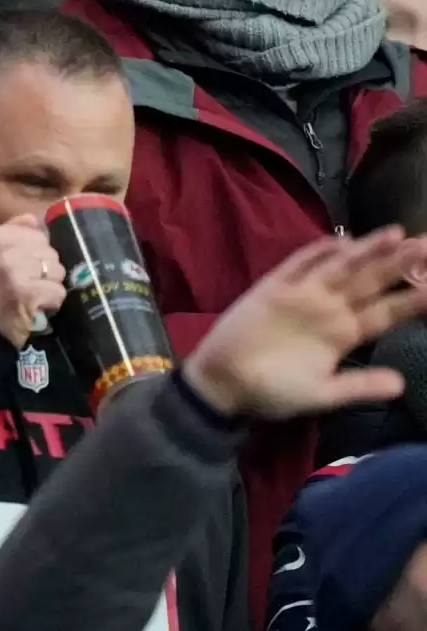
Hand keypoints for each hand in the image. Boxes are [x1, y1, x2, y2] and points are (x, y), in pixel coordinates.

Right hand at [0, 216, 65, 347]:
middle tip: (29, 284)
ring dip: (49, 286)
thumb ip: (8, 234)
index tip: (23, 268)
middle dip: (45, 270)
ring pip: (57, 271)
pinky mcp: (27, 293)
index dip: (35, 253)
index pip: (35, 234)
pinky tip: (37, 308)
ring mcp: (13, 271)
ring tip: (33, 296)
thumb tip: (33, 219)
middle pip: (49, 252)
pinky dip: (52, 303)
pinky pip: (58, 292)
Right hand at [183, 229, 426, 418]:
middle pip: (370, 282)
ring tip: (397, 235)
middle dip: (399, 265)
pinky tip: (340, 242)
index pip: (386, 312)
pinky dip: (317, 253)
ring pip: (341, 268)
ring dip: (367, 252)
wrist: (223, 384)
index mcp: (344, 335)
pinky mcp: (272, 289)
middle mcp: (328, 310)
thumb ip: (358, 387)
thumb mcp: (321, 395)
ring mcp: (301, 296)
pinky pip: (297, 265)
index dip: (412, 299)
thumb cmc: (272, 392)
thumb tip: (401, 385)